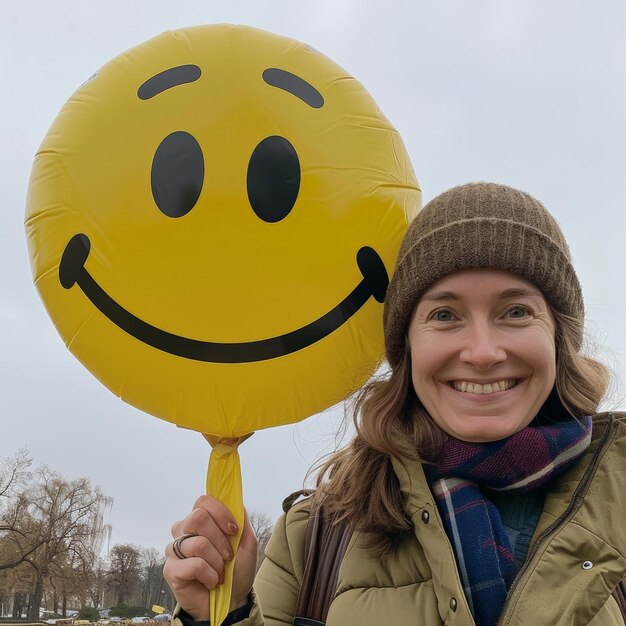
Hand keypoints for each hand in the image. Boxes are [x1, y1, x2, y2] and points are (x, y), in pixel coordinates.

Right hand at [163, 496, 257, 620]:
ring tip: (220, 572)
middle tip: (228, 556)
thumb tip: (235, 501)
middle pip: (198, 517)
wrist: (231, 601)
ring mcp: (175, 550)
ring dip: (217, 561)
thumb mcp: (247, 542)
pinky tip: (211, 581)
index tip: (234, 530)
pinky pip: (194, 565)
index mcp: (200, 520)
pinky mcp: (170, 570)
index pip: (203, 501)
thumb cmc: (237, 570)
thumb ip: (242, 519)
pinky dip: (210, 575)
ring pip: (198, 543)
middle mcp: (183, 530)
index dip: (221, 512)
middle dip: (220, 539)